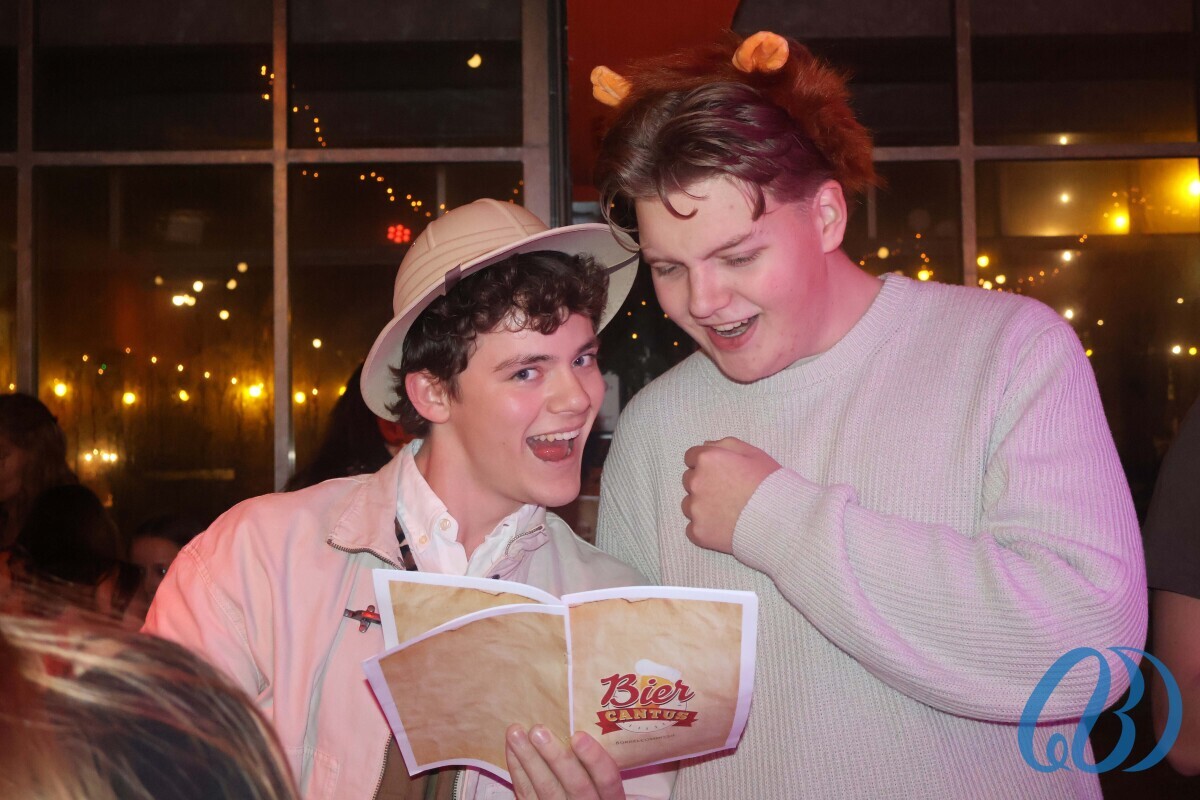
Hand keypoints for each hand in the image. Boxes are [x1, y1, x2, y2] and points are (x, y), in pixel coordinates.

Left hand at [505, 724, 624, 799]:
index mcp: (610, 797)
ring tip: (516, 733)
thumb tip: (577, 722)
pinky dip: (518, 770)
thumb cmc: (591, 785)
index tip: (578, 736)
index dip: (595, 759)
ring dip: (529, 760)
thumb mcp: (600, 779)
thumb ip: (595, 762)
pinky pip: (527, 793)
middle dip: (555, 757)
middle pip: (576, 785)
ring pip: (547, 789)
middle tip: (538, 731)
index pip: (607, 780)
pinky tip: (512, 748)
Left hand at [682, 437, 780, 552]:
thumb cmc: (770, 484)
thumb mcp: (753, 454)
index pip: (691, 457)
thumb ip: (725, 445)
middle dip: (703, 484)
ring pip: (689, 505)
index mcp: (708, 459)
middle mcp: (696, 482)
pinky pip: (693, 529)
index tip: (720, 473)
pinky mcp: (698, 531)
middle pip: (689, 480)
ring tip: (727, 511)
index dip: (707, 464)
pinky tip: (724, 527)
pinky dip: (705, 528)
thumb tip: (706, 445)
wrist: (779, 520)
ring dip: (702, 506)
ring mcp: (695, 509)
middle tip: (727, 493)